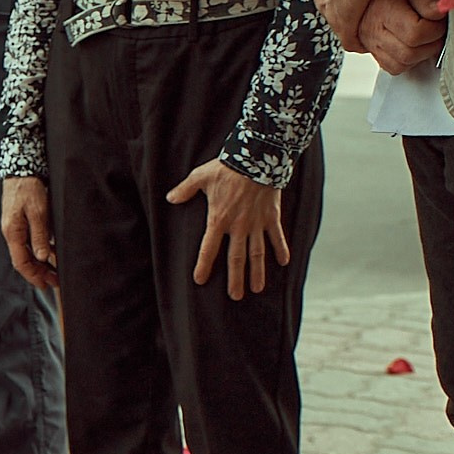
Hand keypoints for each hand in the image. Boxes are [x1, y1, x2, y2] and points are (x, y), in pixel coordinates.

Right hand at [1, 176, 57, 289]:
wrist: (22, 167)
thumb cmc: (29, 187)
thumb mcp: (38, 212)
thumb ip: (40, 235)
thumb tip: (41, 257)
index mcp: (13, 232)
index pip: (21, 262)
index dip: (33, 276)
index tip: (46, 285)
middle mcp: (12, 233)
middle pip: (23, 260)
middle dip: (38, 273)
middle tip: (55, 282)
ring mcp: (15, 227)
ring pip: (27, 252)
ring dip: (40, 263)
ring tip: (54, 271)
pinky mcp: (20, 221)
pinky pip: (29, 242)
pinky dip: (40, 251)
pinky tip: (50, 253)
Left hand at [167, 158, 288, 300]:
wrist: (257, 157)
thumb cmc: (226, 167)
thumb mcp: (200, 177)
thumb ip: (185, 190)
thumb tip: (170, 198)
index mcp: (218, 219)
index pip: (208, 249)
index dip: (204, 265)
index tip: (200, 281)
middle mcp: (238, 226)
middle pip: (236, 258)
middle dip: (235, 279)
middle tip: (235, 296)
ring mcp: (257, 223)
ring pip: (257, 253)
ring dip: (257, 272)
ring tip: (257, 289)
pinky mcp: (272, 216)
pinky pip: (277, 236)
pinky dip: (281, 249)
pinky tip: (284, 263)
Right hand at [358, 0, 446, 74]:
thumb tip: (439, 14)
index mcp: (382, 11)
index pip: (415, 34)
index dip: (435, 29)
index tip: (439, 18)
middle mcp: (371, 31)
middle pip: (408, 54)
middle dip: (431, 44)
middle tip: (437, 29)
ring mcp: (369, 44)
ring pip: (400, 65)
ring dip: (420, 55)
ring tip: (427, 37)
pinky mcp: (371, 51)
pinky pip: (392, 67)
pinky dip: (408, 61)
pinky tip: (413, 45)